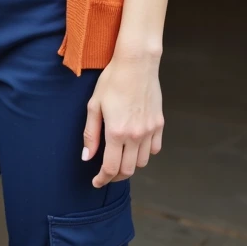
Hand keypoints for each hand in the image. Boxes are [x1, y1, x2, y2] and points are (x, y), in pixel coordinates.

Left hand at [82, 49, 163, 186]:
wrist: (136, 63)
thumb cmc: (112, 81)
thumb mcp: (94, 105)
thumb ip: (90, 134)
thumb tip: (87, 157)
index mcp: (116, 132)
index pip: (111, 168)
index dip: (102, 179)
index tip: (96, 182)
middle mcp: (136, 135)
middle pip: (128, 170)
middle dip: (115, 176)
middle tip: (106, 173)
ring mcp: (150, 130)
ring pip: (142, 162)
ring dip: (130, 165)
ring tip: (120, 158)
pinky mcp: (159, 123)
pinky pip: (155, 148)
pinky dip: (145, 152)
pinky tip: (136, 145)